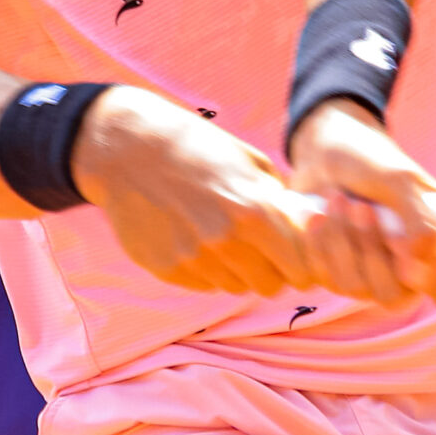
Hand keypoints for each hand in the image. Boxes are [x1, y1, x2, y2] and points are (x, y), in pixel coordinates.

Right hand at [70, 88, 321, 297]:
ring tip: (222, 237)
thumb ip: (280, 198)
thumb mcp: (248, 161)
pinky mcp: (166, 268)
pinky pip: (203, 284)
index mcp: (253, 211)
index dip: (304, 267)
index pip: (299, 268)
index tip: (299, 261)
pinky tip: (194, 237)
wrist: (128, 149)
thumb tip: (307, 228)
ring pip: (235, 287)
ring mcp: (192, 259)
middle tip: (262, 252)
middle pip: (269, 287)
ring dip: (237, 270)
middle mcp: (224, 241)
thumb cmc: (197, 147)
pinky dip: (206, 269)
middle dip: (272, 273)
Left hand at [286, 100, 435, 310]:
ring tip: (337, 198)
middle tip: (360, 206)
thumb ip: (418, 221)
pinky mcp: (338, 272)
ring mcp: (372, 275)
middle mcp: (409, 269)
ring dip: (341, 241)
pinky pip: (326, 279)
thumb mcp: (401, 181)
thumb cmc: (373, 159)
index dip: (432, 282)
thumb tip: (420, 265)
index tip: (404, 251)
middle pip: (395, 297)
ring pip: (356, 288)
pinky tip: (317, 214)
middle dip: (371, 250)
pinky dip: (319, 245)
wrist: (328, 150)